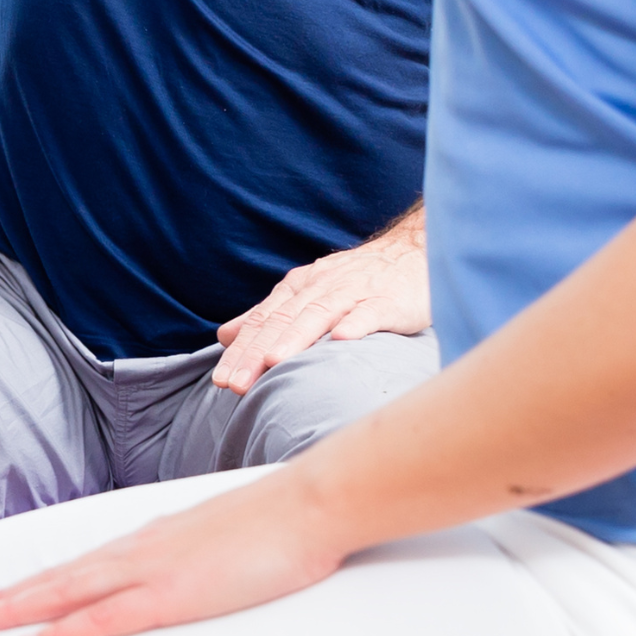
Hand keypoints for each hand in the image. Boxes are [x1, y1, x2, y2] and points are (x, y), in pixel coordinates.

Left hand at [0, 467, 358, 635]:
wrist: (313, 502)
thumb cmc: (285, 522)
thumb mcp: (233, 540)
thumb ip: (207, 557)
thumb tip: (202, 573)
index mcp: (155, 539)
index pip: (84, 563)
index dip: (40, 580)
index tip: (4, 593)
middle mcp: (140, 549)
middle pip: (59, 575)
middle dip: (8, 595)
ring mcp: (151, 570)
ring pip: (64, 592)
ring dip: (15, 608)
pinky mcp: (171, 595)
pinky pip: (102, 619)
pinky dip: (59, 632)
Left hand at [209, 210, 428, 392]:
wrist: (414, 252)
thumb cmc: (359, 281)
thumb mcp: (309, 293)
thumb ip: (270, 315)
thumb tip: (227, 335)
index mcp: (300, 287)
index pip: (264, 320)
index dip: (241, 350)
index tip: (221, 380)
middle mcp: (322, 287)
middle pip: (284, 320)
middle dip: (257, 352)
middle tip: (235, 383)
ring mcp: (356, 291)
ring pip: (320, 313)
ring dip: (295, 338)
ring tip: (273, 361)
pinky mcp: (389, 300)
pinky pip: (370, 311)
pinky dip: (355, 323)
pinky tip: (341, 339)